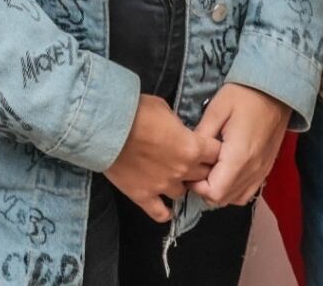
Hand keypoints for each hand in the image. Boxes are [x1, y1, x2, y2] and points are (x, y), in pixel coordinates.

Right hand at [102, 94, 220, 221]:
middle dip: (201, 169)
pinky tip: (166, 209)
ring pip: (183, 193)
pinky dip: (165, 212)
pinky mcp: (143, 196)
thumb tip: (179, 133)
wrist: (105, 127)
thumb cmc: (135, 111)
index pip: (217, 155)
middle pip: (204, 176)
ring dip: (180, 185)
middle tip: (190, 161)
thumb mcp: (163, 108)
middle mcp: (182, 170)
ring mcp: (163, 185)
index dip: (214, 151)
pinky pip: (160, 213)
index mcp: (192, 147)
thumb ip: (178, 125)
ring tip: (171, 177)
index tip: (208, 148)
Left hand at [192, 82, 288, 207]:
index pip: (215, 192)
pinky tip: (224, 173)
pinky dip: (234, 189)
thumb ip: (202, 134)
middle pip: (224, 199)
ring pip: (236, 198)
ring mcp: (262, 171)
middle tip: (195, 168)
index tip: (189, 169)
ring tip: (209, 170)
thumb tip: (188, 152)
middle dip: (205, 190)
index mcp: (239, 156)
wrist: (277, 91)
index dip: (197, 186)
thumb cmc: (245, 95)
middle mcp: (252, 170)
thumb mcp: (217, 109)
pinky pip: (248, 192)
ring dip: (219, 191)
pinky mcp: (266, 169)